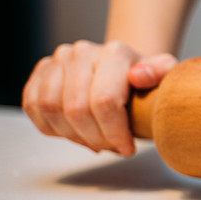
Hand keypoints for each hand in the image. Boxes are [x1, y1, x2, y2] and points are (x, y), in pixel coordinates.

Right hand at [22, 40, 176, 155]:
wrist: (126, 70)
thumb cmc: (147, 81)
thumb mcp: (166, 77)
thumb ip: (162, 73)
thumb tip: (139, 76)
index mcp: (115, 52)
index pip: (104, 101)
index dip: (113, 133)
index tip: (127, 148)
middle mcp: (81, 52)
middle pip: (76, 109)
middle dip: (95, 138)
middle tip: (111, 147)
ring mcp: (57, 60)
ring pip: (50, 109)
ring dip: (72, 135)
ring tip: (95, 141)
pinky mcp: (40, 73)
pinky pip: (33, 107)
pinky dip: (51, 128)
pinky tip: (75, 133)